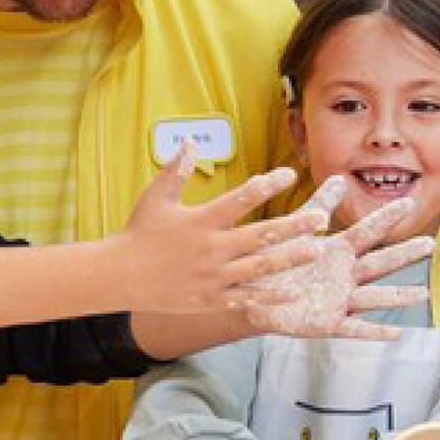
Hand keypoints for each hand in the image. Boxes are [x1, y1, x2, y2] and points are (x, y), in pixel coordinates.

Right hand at [120, 146, 327, 314]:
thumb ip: (177, 169)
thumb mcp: (155, 197)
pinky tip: (294, 292)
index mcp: (201, 221)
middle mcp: (211, 249)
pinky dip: (271, 296)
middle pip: (260, 234)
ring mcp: (213, 277)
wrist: (119, 276)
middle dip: (293, 225)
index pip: (241, 198)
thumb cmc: (139, 232)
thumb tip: (192, 140)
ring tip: (316, 251)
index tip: (289, 174)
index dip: (267, 184)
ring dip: (290, 259)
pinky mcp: (212, 299)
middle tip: (321, 218)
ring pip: (260, 268)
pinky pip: (246, 298)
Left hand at [244, 178, 434, 340]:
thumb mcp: (295, 229)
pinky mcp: (327, 323)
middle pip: (379, 263)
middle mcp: (344, 275)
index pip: (367, 231)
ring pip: (374, 297)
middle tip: (430, 244)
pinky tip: (395, 333)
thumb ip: (317, 206)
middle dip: (404, 255)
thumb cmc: (275, 259)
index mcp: (337, 251)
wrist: (249, 292)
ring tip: (423, 293)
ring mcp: (338, 299)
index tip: (408, 202)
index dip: (386, 217)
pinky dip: (374, 332)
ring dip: (398, 296)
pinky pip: (354, 328)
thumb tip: (338, 178)